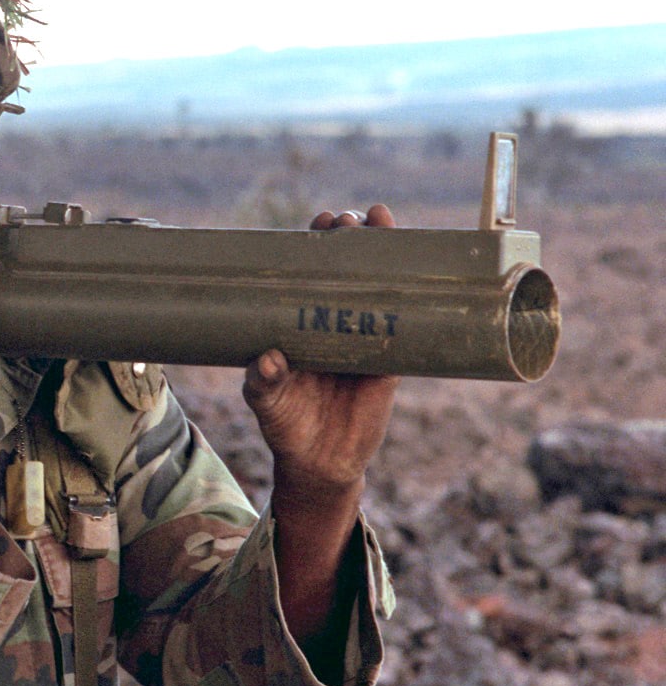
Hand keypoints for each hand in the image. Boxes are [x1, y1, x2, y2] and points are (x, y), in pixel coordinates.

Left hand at [242, 204, 399, 499]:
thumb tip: (268, 359)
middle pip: (346, 268)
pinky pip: (408, 326)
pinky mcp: (392, 362)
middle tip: (347, 221)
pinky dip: (417, 300)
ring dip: (384, 252)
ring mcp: (366, 336)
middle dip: (349, 237)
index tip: (319, 222)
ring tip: (381, 222)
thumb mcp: (265, 401)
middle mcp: (334, 320)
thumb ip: (261, 382)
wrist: (321, 464)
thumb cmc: (285, 424)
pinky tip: (425, 275)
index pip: (309, 271)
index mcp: (301, 320)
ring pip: (379, 286)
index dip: (315, 243)